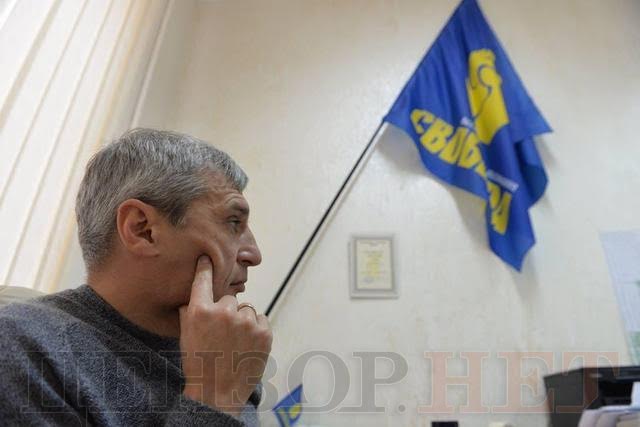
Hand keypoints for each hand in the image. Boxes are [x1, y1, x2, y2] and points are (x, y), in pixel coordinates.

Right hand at [179, 255, 271, 415]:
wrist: (218, 392)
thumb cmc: (199, 363)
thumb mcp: (186, 335)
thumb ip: (191, 311)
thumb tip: (195, 293)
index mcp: (200, 311)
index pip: (204, 279)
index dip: (207, 267)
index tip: (208, 257)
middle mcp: (224, 312)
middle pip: (230, 298)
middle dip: (227, 312)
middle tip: (222, 333)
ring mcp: (246, 322)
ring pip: (247, 309)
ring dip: (243, 321)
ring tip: (235, 342)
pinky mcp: (264, 332)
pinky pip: (260, 319)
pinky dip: (256, 328)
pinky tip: (246, 344)